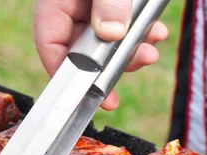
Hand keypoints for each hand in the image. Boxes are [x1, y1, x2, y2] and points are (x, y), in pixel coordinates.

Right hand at [34, 0, 168, 109]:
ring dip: (131, 50)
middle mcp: (68, 8)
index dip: (70, 74)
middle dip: (113, 64)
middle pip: (82, 49)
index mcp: (55, 3)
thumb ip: (108, 3)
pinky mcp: (108, 5)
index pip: (51, 46)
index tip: (91, 93)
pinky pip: (120, 25)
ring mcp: (86, 7)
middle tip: (137, 67)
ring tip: (150, 51)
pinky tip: (155, 32)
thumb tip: (112, 34)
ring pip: (105, 41)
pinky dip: (139, 32)